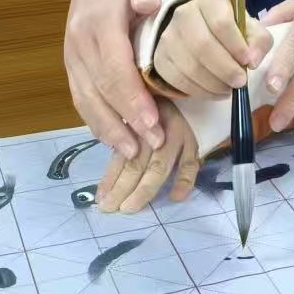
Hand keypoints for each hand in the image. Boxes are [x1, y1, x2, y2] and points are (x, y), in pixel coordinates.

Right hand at [63, 0, 165, 158]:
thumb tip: (150, 5)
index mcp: (100, 23)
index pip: (115, 67)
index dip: (133, 98)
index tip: (152, 123)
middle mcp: (80, 43)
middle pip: (99, 90)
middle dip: (124, 122)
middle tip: (150, 146)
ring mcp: (72, 55)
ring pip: (86, 99)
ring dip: (107, 129)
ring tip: (132, 152)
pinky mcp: (71, 64)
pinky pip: (80, 97)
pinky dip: (95, 120)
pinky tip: (113, 137)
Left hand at [95, 98, 198, 213]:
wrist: (180, 85)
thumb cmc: (150, 108)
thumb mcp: (130, 118)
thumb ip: (121, 140)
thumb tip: (106, 179)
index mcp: (136, 123)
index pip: (122, 155)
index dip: (110, 178)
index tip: (99, 200)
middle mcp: (154, 128)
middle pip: (137, 162)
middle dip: (122, 188)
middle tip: (109, 209)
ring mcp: (176, 134)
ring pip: (160, 166)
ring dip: (145, 190)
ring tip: (129, 208)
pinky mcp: (193, 141)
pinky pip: (191, 163)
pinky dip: (185, 180)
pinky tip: (175, 197)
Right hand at [154, 0, 271, 97]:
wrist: (200, 30)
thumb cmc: (229, 29)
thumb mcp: (249, 27)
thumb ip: (259, 41)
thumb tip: (253, 61)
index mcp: (209, 1)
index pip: (220, 22)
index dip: (236, 46)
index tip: (249, 62)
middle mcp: (184, 15)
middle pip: (202, 46)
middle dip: (226, 69)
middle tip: (241, 82)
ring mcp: (168, 37)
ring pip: (190, 66)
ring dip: (214, 84)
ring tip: (230, 88)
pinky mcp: (160, 59)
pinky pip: (178, 80)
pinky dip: (200, 91)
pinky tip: (215, 91)